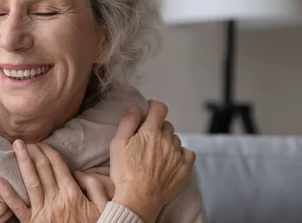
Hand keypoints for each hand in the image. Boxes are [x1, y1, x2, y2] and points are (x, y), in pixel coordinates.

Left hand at [0, 141, 107, 222]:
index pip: (58, 165)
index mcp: (72, 193)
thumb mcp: (104, 206)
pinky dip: (8, 194)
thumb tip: (79, 172)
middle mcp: (56, 199)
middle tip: (23, 140)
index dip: (48, 151)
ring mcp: (43, 212)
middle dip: (33, 152)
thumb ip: (95, 186)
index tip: (41, 143)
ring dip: (22, 162)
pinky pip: (18, 208)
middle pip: (42, 169)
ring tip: (15, 147)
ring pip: (30, 182)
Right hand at [110, 100, 195, 222]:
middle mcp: (167, 140)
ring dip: (168, 141)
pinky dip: (180, 153)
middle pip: (167, 124)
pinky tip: (171, 159)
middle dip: (158, 127)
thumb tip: (135, 107)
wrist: (138, 198)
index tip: (149, 110)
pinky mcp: (184, 168)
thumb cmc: (125, 172)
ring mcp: (177, 155)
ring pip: (176, 139)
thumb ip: (127, 122)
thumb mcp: (117, 144)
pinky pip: (188, 153)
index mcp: (150, 132)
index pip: (159, 108)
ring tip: (157, 152)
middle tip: (147, 137)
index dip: (153, 106)